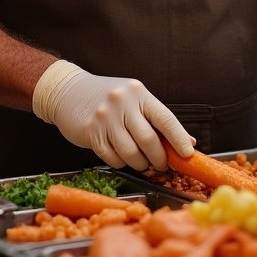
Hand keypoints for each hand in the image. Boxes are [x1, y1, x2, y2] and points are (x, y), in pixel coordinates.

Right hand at [33, 61, 194, 171]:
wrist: (68, 91)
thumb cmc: (106, 96)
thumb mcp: (134, 100)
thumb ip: (157, 119)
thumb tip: (186, 142)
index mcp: (138, 93)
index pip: (165, 119)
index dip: (179, 139)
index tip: (188, 154)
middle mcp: (123, 102)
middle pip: (149, 140)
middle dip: (159, 158)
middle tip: (161, 165)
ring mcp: (106, 117)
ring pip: (131, 152)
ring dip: (140, 164)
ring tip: (141, 163)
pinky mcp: (91, 132)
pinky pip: (112, 157)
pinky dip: (120, 163)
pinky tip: (121, 157)